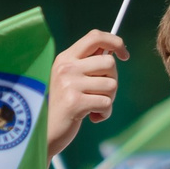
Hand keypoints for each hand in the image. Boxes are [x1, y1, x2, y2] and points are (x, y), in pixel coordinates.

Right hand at [44, 30, 125, 152]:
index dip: (115, 42)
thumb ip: (88, 65)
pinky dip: (104, 113)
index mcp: (65, 58)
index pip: (95, 37)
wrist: (44, 132)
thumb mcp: (70, 79)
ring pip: (111, 84)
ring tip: (93, 107)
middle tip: (101, 93)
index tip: (125, 55)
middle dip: (112, 80)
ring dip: (108, 100)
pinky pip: (106, 103)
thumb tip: (114, 51)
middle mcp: (66, 67)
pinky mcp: (75, 102)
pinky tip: (91, 117)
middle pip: (109, 63)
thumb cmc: (63, 106)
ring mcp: (70, 84)